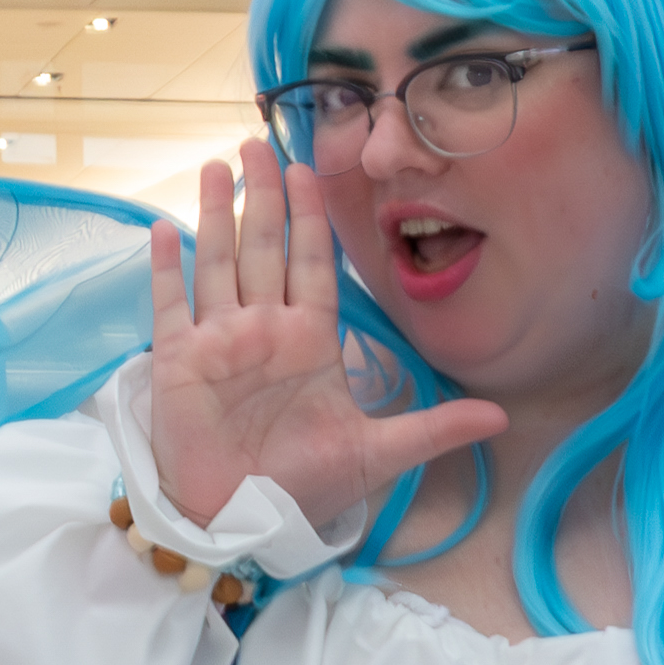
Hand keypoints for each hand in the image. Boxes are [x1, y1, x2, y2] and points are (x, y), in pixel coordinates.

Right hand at [140, 145, 506, 532]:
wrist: (242, 523)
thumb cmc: (305, 486)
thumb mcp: (377, 453)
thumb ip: (433, 428)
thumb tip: (501, 416)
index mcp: (309, 339)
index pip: (314, 262)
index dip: (313, 216)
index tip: (311, 168)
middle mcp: (263, 328)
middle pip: (265, 247)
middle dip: (264, 195)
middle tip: (258, 141)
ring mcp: (217, 341)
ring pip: (218, 262)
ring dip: (216, 215)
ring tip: (216, 166)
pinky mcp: (177, 361)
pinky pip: (171, 304)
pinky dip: (166, 268)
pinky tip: (162, 229)